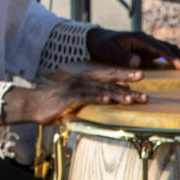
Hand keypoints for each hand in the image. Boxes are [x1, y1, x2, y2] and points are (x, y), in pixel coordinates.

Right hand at [4, 69, 144, 125]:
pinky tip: (106, 99)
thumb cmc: (61, 103)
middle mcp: (84, 80)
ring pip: (100, 89)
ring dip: (117, 93)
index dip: (126, 75)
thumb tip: (118, 94)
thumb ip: (99, 95)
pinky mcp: (69, 97)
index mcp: (88, 79)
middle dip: (126, 79)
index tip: (142, 76)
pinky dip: (97, 97)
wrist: (37, 104)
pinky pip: (85, 97)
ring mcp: (76, 88)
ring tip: (132, 98)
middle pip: (108, 78)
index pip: (110, 75)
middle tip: (142, 79)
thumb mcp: (82, 98)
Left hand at [84, 28, 179, 69]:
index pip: (158, 48)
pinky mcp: (150, 51)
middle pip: (169, 47)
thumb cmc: (104, 46)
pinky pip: (167, 55)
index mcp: (139, 38)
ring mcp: (150, 45)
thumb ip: (123, 57)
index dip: (170, 57)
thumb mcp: (110, 52)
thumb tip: (139, 62)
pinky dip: (178, 60)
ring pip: (171, 50)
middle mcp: (147, 40)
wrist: (99, 40)